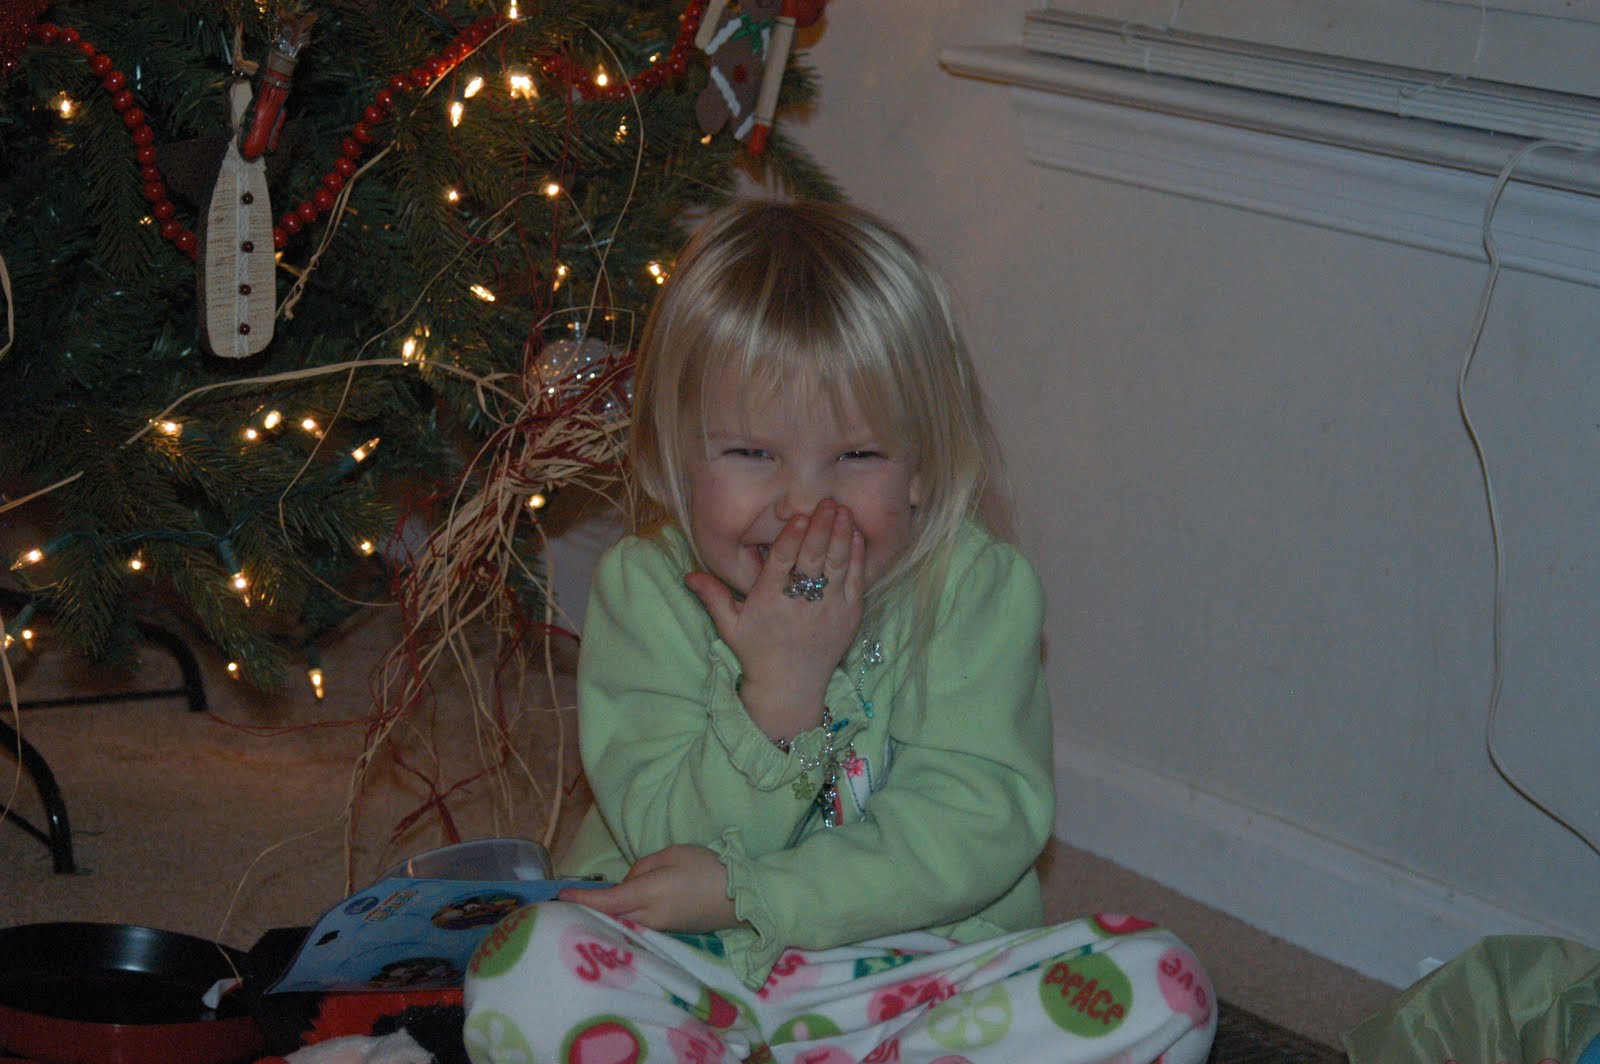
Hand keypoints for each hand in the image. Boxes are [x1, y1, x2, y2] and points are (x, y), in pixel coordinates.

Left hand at [558, 845, 736, 932]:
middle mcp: (650, 918)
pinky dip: (626, 917)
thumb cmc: (708, 868)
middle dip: (591, 908)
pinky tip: (621, 909)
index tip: (560, 896)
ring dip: (609, 913)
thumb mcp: (672, 854)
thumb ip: (642, 867)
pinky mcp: (670, 934)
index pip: (607, 900)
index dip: (582, 899)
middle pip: (612, 916)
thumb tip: (629, 881)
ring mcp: (660, 930)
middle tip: (570, 898)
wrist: (744, 897)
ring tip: (594, 902)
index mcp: (649, 894)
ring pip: (624, 922)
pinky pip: (639, 925)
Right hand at [686, 500, 864, 740]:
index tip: (798, 515)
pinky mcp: (849, 616)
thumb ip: (712, 596)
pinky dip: (857, 558)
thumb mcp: (730, 625)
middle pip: (813, 558)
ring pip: (837, 565)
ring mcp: (829, 609)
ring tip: (844, 511)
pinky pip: (855, 582)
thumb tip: (688, 574)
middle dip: (821, 527)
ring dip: (841, 536)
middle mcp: (801, 603)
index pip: (782, 562)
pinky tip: (856, 537)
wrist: (790, 687)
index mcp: (770, 600)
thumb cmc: (757, 653)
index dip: (791, 538)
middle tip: (827, 501)